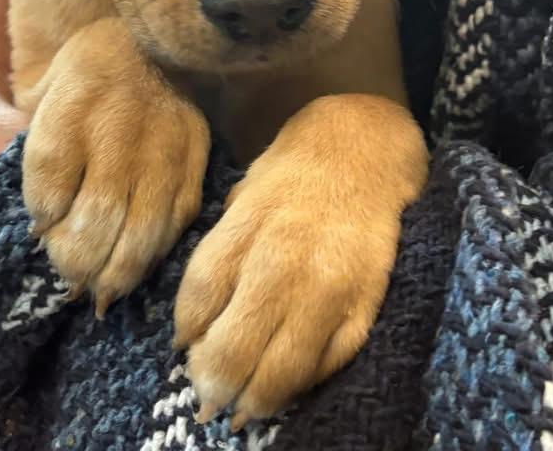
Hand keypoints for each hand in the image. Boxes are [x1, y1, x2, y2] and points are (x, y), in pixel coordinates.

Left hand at [23, 17, 209, 315]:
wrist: (152, 41)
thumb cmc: (86, 75)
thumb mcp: (45, 92)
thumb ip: (40, 151)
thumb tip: (43, 225)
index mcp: (74, 104)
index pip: (50, 182)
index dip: (44, 219)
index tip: (41, 231)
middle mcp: (120, 126)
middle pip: (96, 215)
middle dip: (77, 260)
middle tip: (70, 276)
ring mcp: (163, 145)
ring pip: (141, 228)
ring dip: (117, 271)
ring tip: (102, 290)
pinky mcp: (195, 157)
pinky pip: (177, 219)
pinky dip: (155, 252)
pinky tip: (137, 266)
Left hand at [174, 94, 427, 428]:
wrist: (368, 142)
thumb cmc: (298, 166)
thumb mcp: (247, 187)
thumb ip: (225, 245)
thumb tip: (200, 315)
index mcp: (247, 223)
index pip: (200, 295)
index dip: (187, 332)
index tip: (184, 349)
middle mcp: (284, 257)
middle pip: (234, 342)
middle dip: (214, 380)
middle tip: (207, 396)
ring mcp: (329, 283)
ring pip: (282, 365)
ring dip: (255, 397)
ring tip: (242, 409)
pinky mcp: (366, 300)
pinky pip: (330, 359)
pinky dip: (305, 382)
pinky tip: (287, 389)